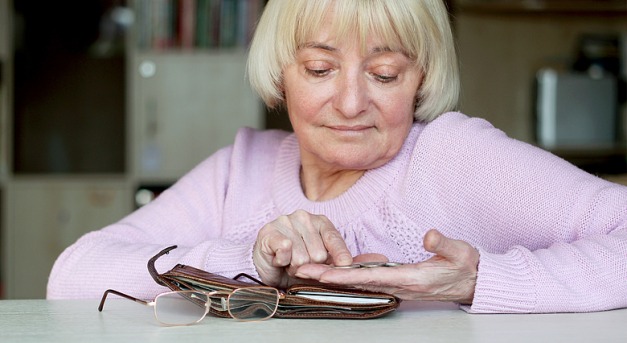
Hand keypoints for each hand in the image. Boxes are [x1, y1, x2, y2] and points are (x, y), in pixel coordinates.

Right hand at [252, 210, 352, 287]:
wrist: (266, 269)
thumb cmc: (294, 263)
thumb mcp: (318, 263)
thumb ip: (332, 263)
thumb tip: (346, 266)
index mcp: (320, 222)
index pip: (334, 238)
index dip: (340, 254)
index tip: (345, 265)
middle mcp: (304, 217)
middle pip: (318, 254)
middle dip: (310, 267)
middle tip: (300, 264)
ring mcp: (285, 221)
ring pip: (301, 257)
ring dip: (294, 267)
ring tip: (288, 262)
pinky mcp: (269, 231)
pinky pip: (284, 251)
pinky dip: (282, 261)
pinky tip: (278, 259)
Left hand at [295, 229, 478, 303]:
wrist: (473, 283)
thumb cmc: (466, 267)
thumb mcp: (461, 253)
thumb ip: (443, 244)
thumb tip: (429, 235)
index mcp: (411, 278)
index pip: (371, 277)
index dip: (345, 276)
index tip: (323, 273)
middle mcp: (399, 285)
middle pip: (356, 282)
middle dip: (328, 276)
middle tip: (301, 270)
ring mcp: (396, 285)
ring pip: (358, 281)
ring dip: (334, 276)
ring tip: (309, 269)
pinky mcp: (397, 280)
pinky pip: (367, 278)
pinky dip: (348, 275)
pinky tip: (334, 268)